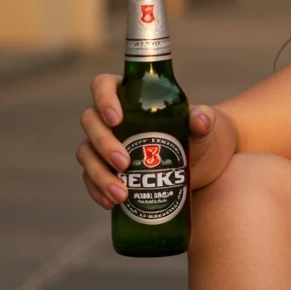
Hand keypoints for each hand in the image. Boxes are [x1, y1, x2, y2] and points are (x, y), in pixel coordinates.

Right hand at [76, 73, 217, 209]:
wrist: (201, 161)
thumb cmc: (199, 134)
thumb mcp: (204, 126)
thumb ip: (203, 119)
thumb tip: (200, 119)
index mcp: (130, 95)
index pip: (103, 85)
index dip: (103, 99)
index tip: (116, 119)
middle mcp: (112, 118)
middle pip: (90, 121)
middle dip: (103, 144)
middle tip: (125, 164)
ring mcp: (105, 143)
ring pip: (86, 153)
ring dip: (99, 174)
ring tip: (122, 195)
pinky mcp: (106, 168)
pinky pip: (90, 178)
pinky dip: (97, 191)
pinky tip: (112, 204)